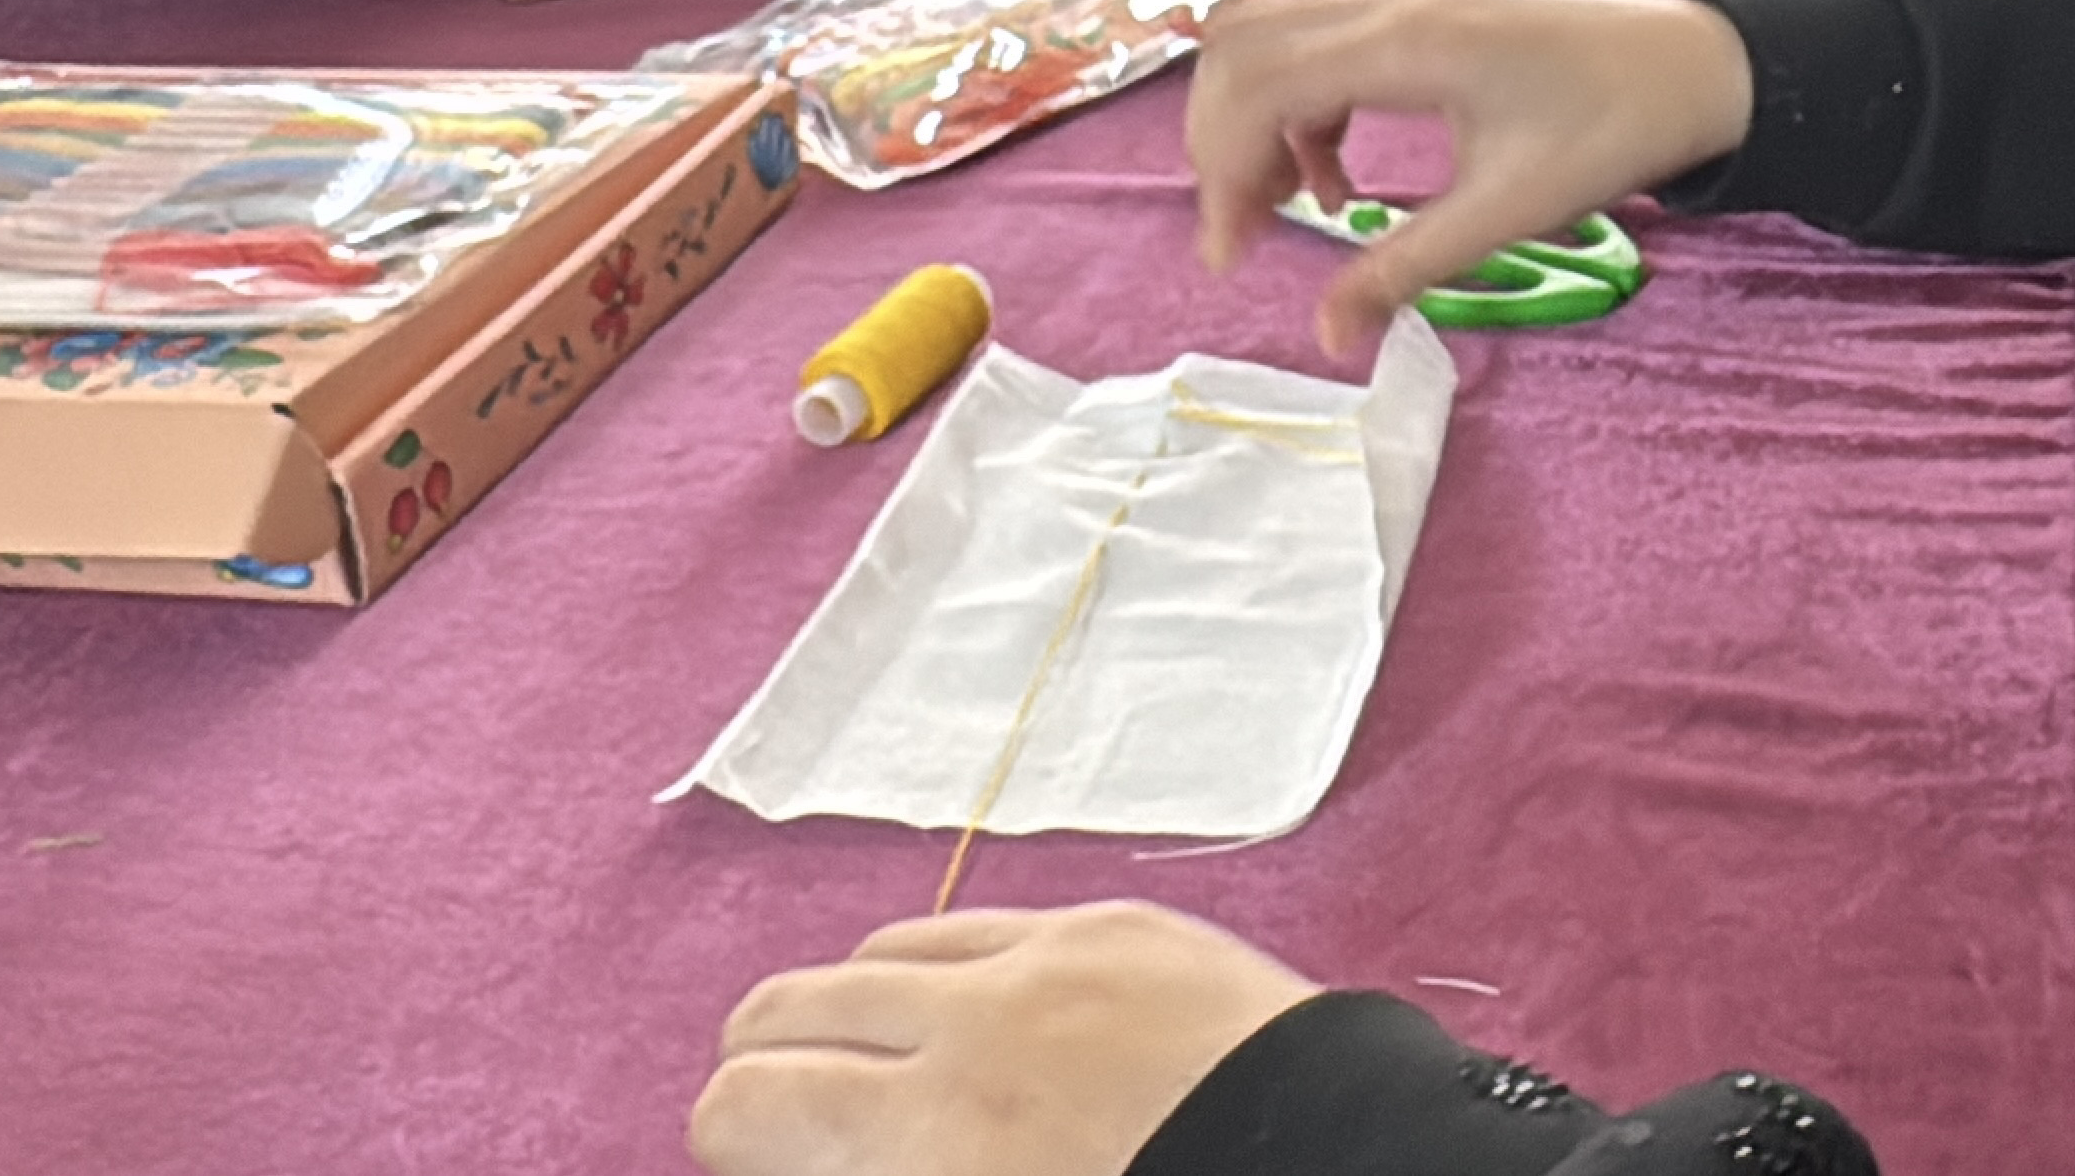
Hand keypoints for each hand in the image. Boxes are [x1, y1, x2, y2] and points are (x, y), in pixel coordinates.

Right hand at [688, 903, 1317, 1175]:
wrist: (1345, 1166)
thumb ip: (889, 1162)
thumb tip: (826, 1147)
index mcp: (927, 1130)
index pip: (745, 1099)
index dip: (729, 1133)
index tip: (746, 1153)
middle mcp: (972, 1025)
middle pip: (791, 1004)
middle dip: (766, 1057)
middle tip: (776, 1105)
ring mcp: (1053, 959)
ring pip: (888, 948)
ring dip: (858, 1001)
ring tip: (872, 1053)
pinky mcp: (1128, 927)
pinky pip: (997, 922)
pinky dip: (962, 964)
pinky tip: (981, 1007)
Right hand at [1188, 0, 1754, 354]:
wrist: (1696, 61)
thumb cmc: (1614, 126)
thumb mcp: (1510, 209)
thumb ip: (1407, 267)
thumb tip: (1328, 338)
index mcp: (1403, 41)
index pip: (1256, 85)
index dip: (1222, 172)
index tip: (1231, 256)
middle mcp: (1389, 4)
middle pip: (1240, 48)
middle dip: (1221, 142)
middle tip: (1247, 233)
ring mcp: (1402, 0)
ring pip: (1272, 39)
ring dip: (1255, 121)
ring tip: (1286, 208)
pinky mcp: (1420, 15)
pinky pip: (1318, 45)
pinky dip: (1299, 110)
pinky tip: (1334, 180)